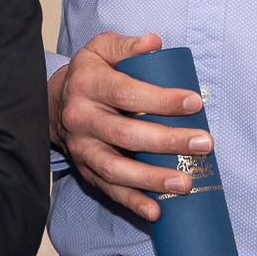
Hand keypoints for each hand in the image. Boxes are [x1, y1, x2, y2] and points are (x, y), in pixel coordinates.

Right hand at [51, 30, 209, 220]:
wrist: (51, 104)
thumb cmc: (90, 75)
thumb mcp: (102, 50)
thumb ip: (127, 46)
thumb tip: (155, 44)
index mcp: (87, 84)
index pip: (126, 92)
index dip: (161, 99)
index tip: (195, 103)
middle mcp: (80, 118)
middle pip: (124, 134)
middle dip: (168, 141)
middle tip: (204, 144)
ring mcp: (81, 148)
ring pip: (115, 168)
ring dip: (152, 179)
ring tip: (186, 183)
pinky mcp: (84, 170)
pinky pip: (108, 190)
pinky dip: (132, 202)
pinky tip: (156, 211)